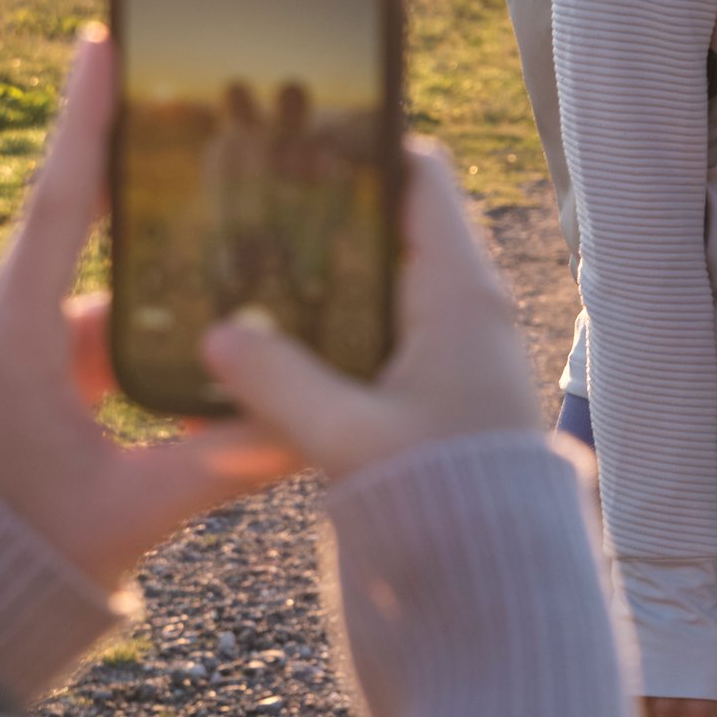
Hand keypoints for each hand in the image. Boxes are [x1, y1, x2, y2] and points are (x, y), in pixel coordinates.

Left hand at [0, 30, 299, 595]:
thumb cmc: (30, 561)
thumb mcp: (134, 511)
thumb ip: (220, 463)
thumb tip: (308, 428)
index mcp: (11, 341)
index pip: (56, 206)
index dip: (82, 121)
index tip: (100, 42)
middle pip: (72, 225)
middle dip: (131, 170)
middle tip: (186, 99)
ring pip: (85, 280)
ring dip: (145, 260)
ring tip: (216, 206)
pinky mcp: (11, 371)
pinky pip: (81, 322)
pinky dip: (131, 313)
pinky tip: (191, 306)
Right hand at [195, 137, 541, 479]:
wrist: (501, 577)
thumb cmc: (445, 498)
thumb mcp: (351, 436)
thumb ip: (279, 383)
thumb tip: (214, 336)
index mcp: (459, 291)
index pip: (418, 173)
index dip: (362, 144)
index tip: (292, 139)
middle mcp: (464, 306)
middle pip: (392, 220)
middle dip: (325, 207)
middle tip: (250, 198)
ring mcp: (452, 347)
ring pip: (381, 276)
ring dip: (322, 269)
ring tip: (244, 261)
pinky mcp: (436, 387)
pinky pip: (380, 327)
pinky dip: (333, 320)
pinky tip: (275, 336)